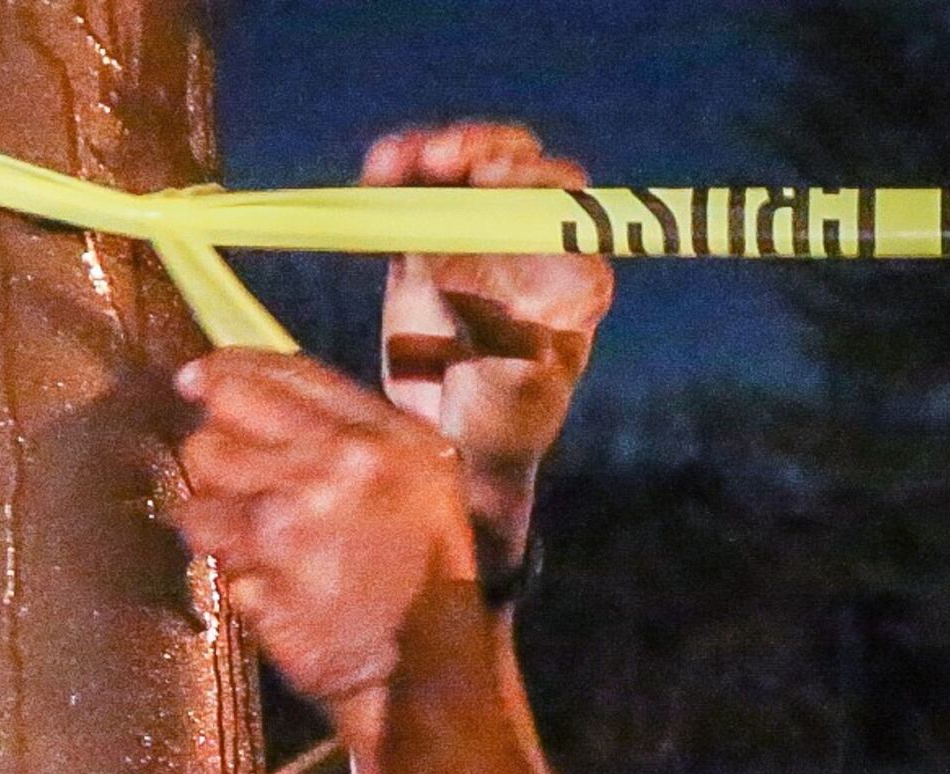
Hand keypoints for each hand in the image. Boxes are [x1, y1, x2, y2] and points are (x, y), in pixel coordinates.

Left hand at [172, 351, 476, 748]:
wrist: (431, 670)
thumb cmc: (426, 565)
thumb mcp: (419, 472)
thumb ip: (348, 423)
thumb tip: (242, 382)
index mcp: (376, 439)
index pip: (267, 378)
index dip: (218, 376)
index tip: (194, 383)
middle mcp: (333, 474)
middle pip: (212, 439)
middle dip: (219, 466)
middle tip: (251, 492)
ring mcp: (292, 534)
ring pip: (198, 505)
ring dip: (219, 527)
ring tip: (265, 547)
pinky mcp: (266, 590)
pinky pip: (216, 568)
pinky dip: (238, 579)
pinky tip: (278, 588)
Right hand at [367, 123, 613, 530]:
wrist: (451, 446)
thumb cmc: (503, 428)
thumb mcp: (518, 393)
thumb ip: (512, 339)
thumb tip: (483, 278)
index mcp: (571, 275)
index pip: (564, 205)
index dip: (532, 182)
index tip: (492, 183)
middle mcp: (530, 247)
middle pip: (518, 168)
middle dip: (483, 152)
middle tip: (441, 159)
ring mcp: (478, 240)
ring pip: (466, 170)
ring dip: (435, 152)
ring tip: (398, 162)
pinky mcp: (426, 245)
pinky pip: (415, 194)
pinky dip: (397, 173)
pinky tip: (378, 172)